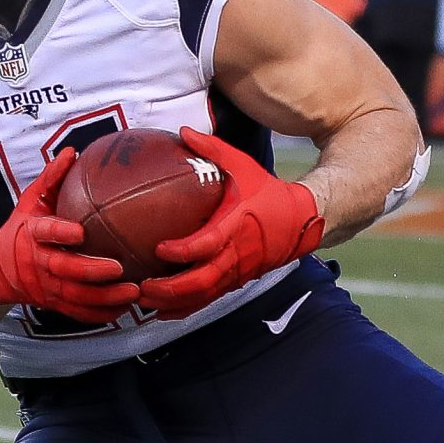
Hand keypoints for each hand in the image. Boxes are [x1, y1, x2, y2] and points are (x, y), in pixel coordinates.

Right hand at [0, 148, 139, 325]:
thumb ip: (52, 178)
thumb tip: (72, 151)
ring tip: (133, 292)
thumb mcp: (31, 201)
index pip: (45, 233)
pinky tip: (125, 310)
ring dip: (105, 297)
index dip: (61, 234)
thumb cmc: (22, 228)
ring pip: (77, 296)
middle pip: (65, 270)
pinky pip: (80, 313)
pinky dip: (102, 314)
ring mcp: (48, 287)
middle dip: (92, 271)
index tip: (81, 232)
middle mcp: (39, 263)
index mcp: (32, 235)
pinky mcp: (56, 304)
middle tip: (119, 268)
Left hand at [135, 127, 322, 317]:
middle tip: (142, 287)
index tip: (160, 248)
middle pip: (202, 281)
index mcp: (236, 225)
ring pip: (203, 296)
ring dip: (173, 303)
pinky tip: (161, 312)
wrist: (301, 220)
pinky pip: (208, 300)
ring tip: (143, 302)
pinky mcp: (236, 281)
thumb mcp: (243, 165)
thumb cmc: (268, 192)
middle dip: (170, 288)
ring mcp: (237, 271)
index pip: (208, 244)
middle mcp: (236, 254)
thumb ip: (212, 149)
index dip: (184, 251)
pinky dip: (185, 309)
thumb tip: (183, 130)